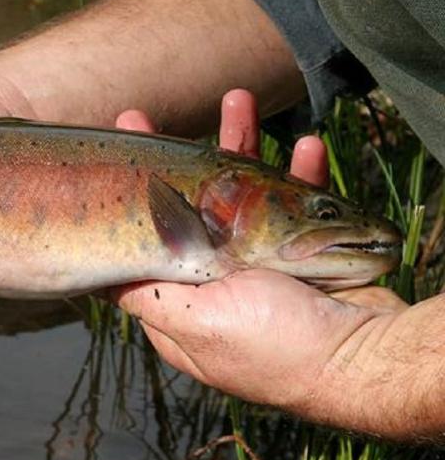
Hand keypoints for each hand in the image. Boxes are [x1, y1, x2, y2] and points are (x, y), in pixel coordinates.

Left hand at [111, 89, 407, 419]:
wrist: (361, 359)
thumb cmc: (273, 344)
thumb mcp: (193, 320)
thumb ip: (145, 292)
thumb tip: (98, 275)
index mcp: (184, 297)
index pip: (147, 238)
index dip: (134, 192)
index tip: (123, 147)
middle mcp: (217, 277)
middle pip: (191, 205)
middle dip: (179, 155)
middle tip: (146, 114)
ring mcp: (260, 263)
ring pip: (243, 193)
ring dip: (242, 145)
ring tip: (239, 100)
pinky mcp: (303, 253)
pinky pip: (300, 203)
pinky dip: (302, 173)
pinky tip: (307, 146)